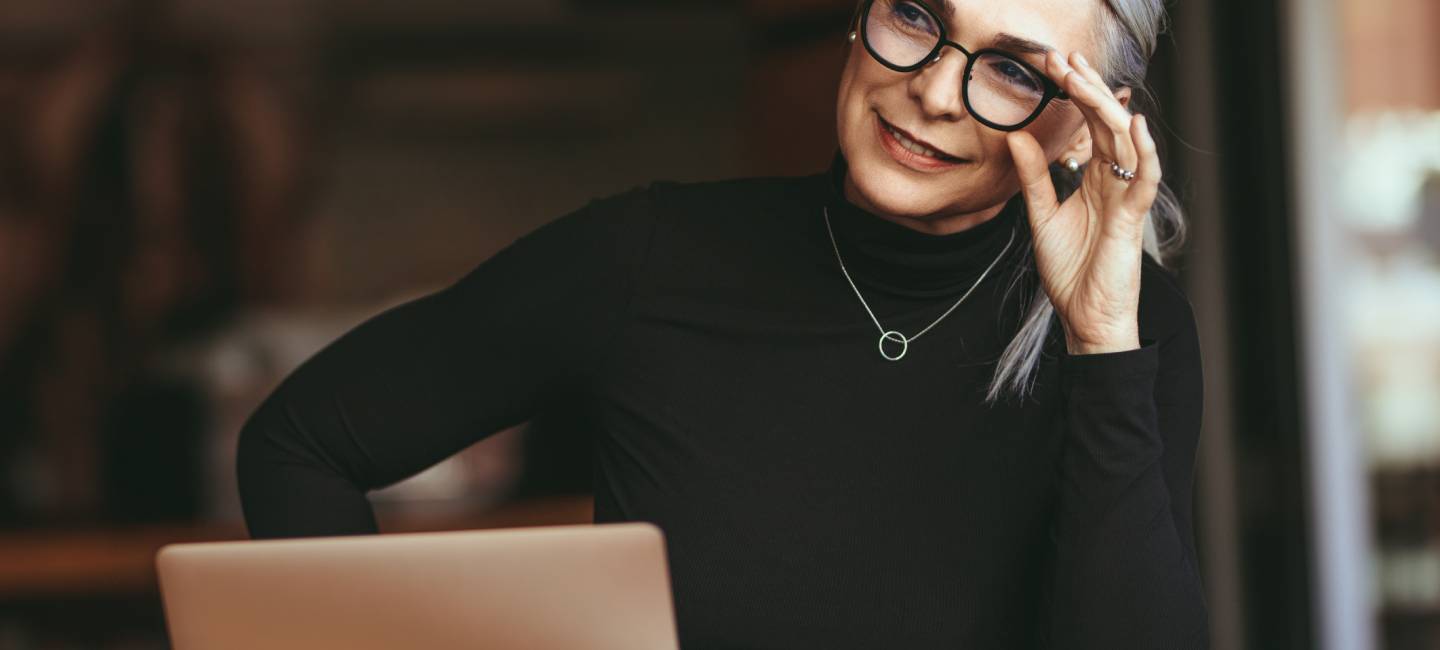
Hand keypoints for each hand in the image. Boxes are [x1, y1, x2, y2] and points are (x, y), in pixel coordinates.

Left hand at [1005, 50, 1158, 354]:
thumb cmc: (1071, 271)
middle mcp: (1114, 181)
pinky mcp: (1133, 218)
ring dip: (1105, 107)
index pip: (1088, 126)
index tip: (1052, 64)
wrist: (1085, 316)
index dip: (1075, 94)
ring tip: (1084, 79)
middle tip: (1065, 57)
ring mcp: (1126, 197)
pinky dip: (1142, 151)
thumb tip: (1015, 136)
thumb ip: (1032, 177)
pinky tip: (1133, 123)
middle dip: (1088, 88)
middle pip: (1106, 124)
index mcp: (1095, 178)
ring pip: (1123, 142)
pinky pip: (1144, 178)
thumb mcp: (1041, 215)